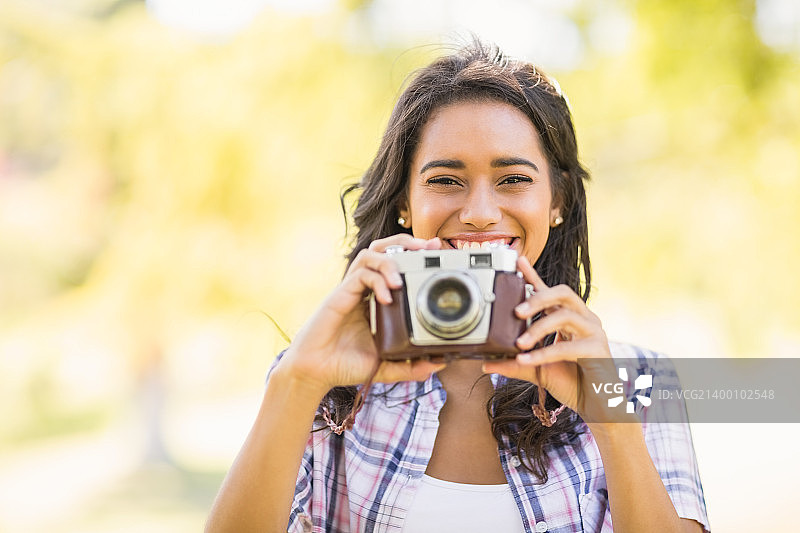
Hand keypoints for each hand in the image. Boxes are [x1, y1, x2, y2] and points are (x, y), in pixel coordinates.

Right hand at [278, 234, 446, 395]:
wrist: (315, 373)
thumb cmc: (345, 364)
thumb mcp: (386, 366)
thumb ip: (411, 365)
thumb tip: (439, 363)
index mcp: (375, 299)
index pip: (395, 265)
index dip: (414, 255)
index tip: (435, 253)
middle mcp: (363, 289)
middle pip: (383, 249)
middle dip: (406, 243)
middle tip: (428, 247)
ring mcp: (350, 290)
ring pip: (370, 254)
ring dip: (390, 261)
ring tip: (401, 281)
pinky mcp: (339, 295)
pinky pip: (360, 275)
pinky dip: (376, 281)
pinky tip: (387, 299)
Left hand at [482, 256, 635, 425]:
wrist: (596, 407)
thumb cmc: (570, 383)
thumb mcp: (536, 370)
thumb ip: (514, 363)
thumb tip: (484, 364)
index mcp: (568, 318)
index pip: (550, 291)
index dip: (533, 275)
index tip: (516, 260)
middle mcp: (583, 319)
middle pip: (562, 293)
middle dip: (538, 297)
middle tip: (515, 310)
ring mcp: (594, 332)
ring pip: (565, 316)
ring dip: (539, 328)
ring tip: (519, 342)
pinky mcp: (598, 350)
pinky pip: (567, 346)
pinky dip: (544, 353)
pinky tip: (527, 359)